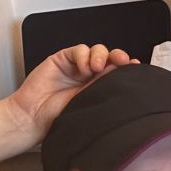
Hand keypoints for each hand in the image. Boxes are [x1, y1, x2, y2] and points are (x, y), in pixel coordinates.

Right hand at [6, 44, 138, 141]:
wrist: (33, 118)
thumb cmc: (57, 119)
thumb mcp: (88, 106)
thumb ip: (103, 90)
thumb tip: (122, 76)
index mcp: (99, 89)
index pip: (118, 73)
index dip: (128, 68)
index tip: (137, 68)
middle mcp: (90, 76)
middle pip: (110, 59)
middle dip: (118, 57)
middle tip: (123, 61)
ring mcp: (77, 67)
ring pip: (97, 51)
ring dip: (101, 55)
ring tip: (97, 68)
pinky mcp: (63, 59)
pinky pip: (79, 50)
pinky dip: (84, 55)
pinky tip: (83, 66)